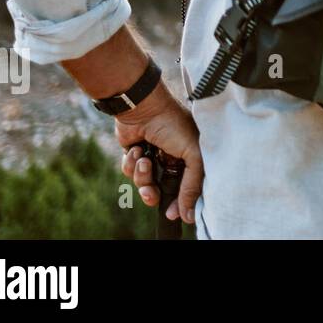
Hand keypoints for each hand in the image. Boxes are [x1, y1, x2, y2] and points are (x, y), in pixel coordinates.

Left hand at [116, 85, 203, 224]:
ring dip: (142, 176)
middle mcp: (173, 160)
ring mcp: (154, 158)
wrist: (142, 107)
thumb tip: (188, 215)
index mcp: (191, 159)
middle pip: (164, 191)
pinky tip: (136, 149)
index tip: (173, 213)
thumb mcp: (192, 154)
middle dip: (154, 192)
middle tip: (151, 191)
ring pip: (145, 184)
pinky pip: (130, 173)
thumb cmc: (173, 125)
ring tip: (143, 159)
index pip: (189, 189)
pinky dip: (131, 164)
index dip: (181, 203)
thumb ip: (192, 184)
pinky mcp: (135, 156)